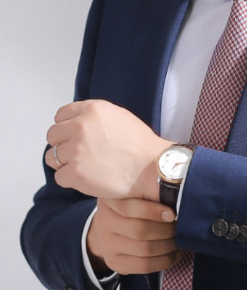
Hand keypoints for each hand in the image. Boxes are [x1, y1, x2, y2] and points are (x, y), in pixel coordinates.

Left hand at [45, 99, 168, 199]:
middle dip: (62, 144)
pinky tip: (87, 177)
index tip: (72, 136)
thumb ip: (93, 116)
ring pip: (51, 157)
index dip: (66, 127)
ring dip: (64, 163)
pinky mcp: (76, 173)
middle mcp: (80, 126)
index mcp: (92, 109)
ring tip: (83, 166)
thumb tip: (73, 123)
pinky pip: (59, 177)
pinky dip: (70, 180)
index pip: (60, 115)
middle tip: (78, 153)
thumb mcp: (117, 115)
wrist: (151, 166)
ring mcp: (77, 150)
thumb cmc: (138, 143)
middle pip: (52, 135)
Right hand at [87, 198, 181, 276]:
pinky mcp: (114, 263)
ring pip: (144, 249)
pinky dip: (163, 261)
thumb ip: (150, 192)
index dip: (154, 212)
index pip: (131, 208)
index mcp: (110, 201)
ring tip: (179, 241)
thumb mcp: (135, 193)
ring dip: (167, 246)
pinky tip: (174, 255)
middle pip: (139, 230)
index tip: (172, 214)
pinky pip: (143, 266)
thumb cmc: (131, 205)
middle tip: (179, 228)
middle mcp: (104, 223)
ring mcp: (108, 245)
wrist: (110, 228)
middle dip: (165, 230)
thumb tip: (174, 196)